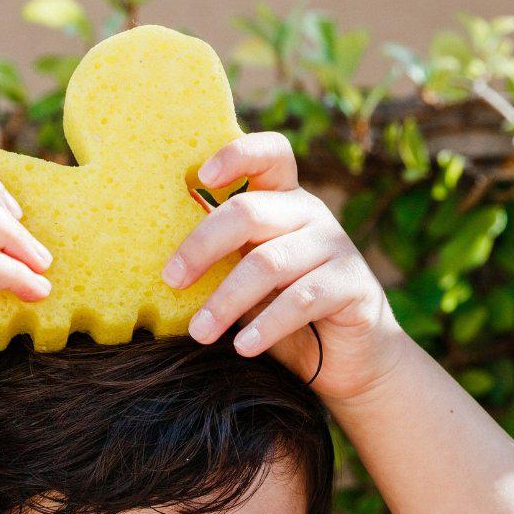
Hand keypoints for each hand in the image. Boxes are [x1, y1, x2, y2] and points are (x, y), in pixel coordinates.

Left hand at [162, 131, 409, 403]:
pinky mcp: (352, 286)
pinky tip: (243, 347)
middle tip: (172, 279)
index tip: (201, 176)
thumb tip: (161, 268)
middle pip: (250, 212)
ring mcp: (335, 248)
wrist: (344, 359)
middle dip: (203, 245)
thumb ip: (222, 261)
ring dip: (226, 300)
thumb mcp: (247, 280)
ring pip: (270, 263)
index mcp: (283, 202)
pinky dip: (266, 325)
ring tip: (200, 332)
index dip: (237, 154)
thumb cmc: (280, 315)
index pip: (270, 155)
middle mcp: (311, 215)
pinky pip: (302, 300)